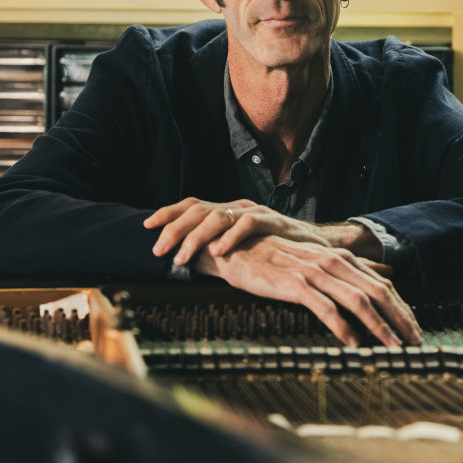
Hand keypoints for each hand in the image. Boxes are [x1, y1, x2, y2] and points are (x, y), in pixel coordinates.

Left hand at [146, 197, 334, 265]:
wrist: (315, 245)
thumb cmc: (274, 249)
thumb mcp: (240, 246)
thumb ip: (216, 246)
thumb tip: (186, 259)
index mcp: (226, 209)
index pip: (191, 203)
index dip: (167, 212)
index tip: (147, 226)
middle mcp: (236, 206)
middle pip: (197, 209)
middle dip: (173, 229)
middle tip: (158, 250)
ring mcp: (254, 212)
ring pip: (217, 217)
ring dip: (195, 238)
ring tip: (181, 258)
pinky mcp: (272, 220)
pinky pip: (247, 225)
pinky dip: (230, 238)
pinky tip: (218, 252)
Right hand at [193, 236, 420, 347]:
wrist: (238, 249)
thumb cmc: (277, 260)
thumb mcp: (317, 261)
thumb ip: (350, 270)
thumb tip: (384, 276)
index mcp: (341, 259)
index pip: (383, 285)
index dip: (403, 309)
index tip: (415, 330)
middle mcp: (333, 263)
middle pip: (377, 293)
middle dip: (400, 320)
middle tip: (416, 344)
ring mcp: (315, 272)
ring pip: (357, 301)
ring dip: (379, 326)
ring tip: (393, 347)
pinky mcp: (295, 285)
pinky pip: (325, 308)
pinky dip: (342, 327)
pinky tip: (353, 343)